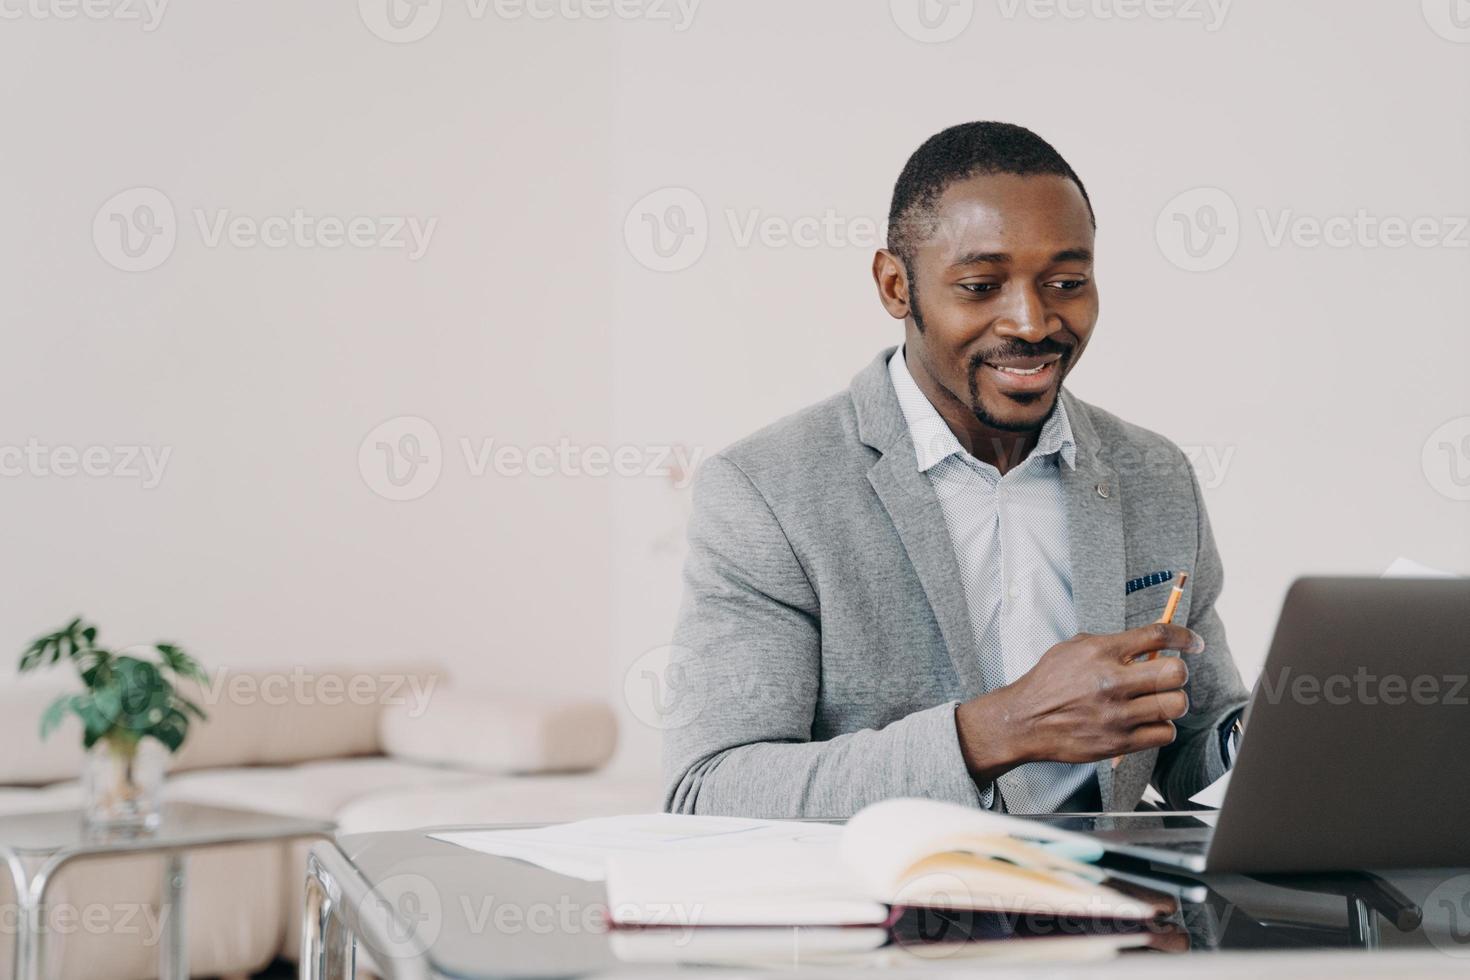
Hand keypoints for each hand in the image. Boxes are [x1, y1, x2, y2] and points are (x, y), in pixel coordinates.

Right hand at [954, 623, 1204, 780]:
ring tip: (1157, 701)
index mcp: (1101, 651)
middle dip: (1177, 672)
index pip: (1157, 636)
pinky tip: (1147, 721)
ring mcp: (1117, 714)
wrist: (1025, 721)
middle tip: (1168, 676)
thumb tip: (1149, 644)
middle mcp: (1111, 681)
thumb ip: (1111, 644)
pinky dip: (1162, 727)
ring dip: (1172, 701)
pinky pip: (1165, 733)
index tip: (1193, 643)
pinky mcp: (1119, 742)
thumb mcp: (1074, 648)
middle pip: (1175, 672)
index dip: (1184, 637)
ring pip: (1176, 705)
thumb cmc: (1049, 683)